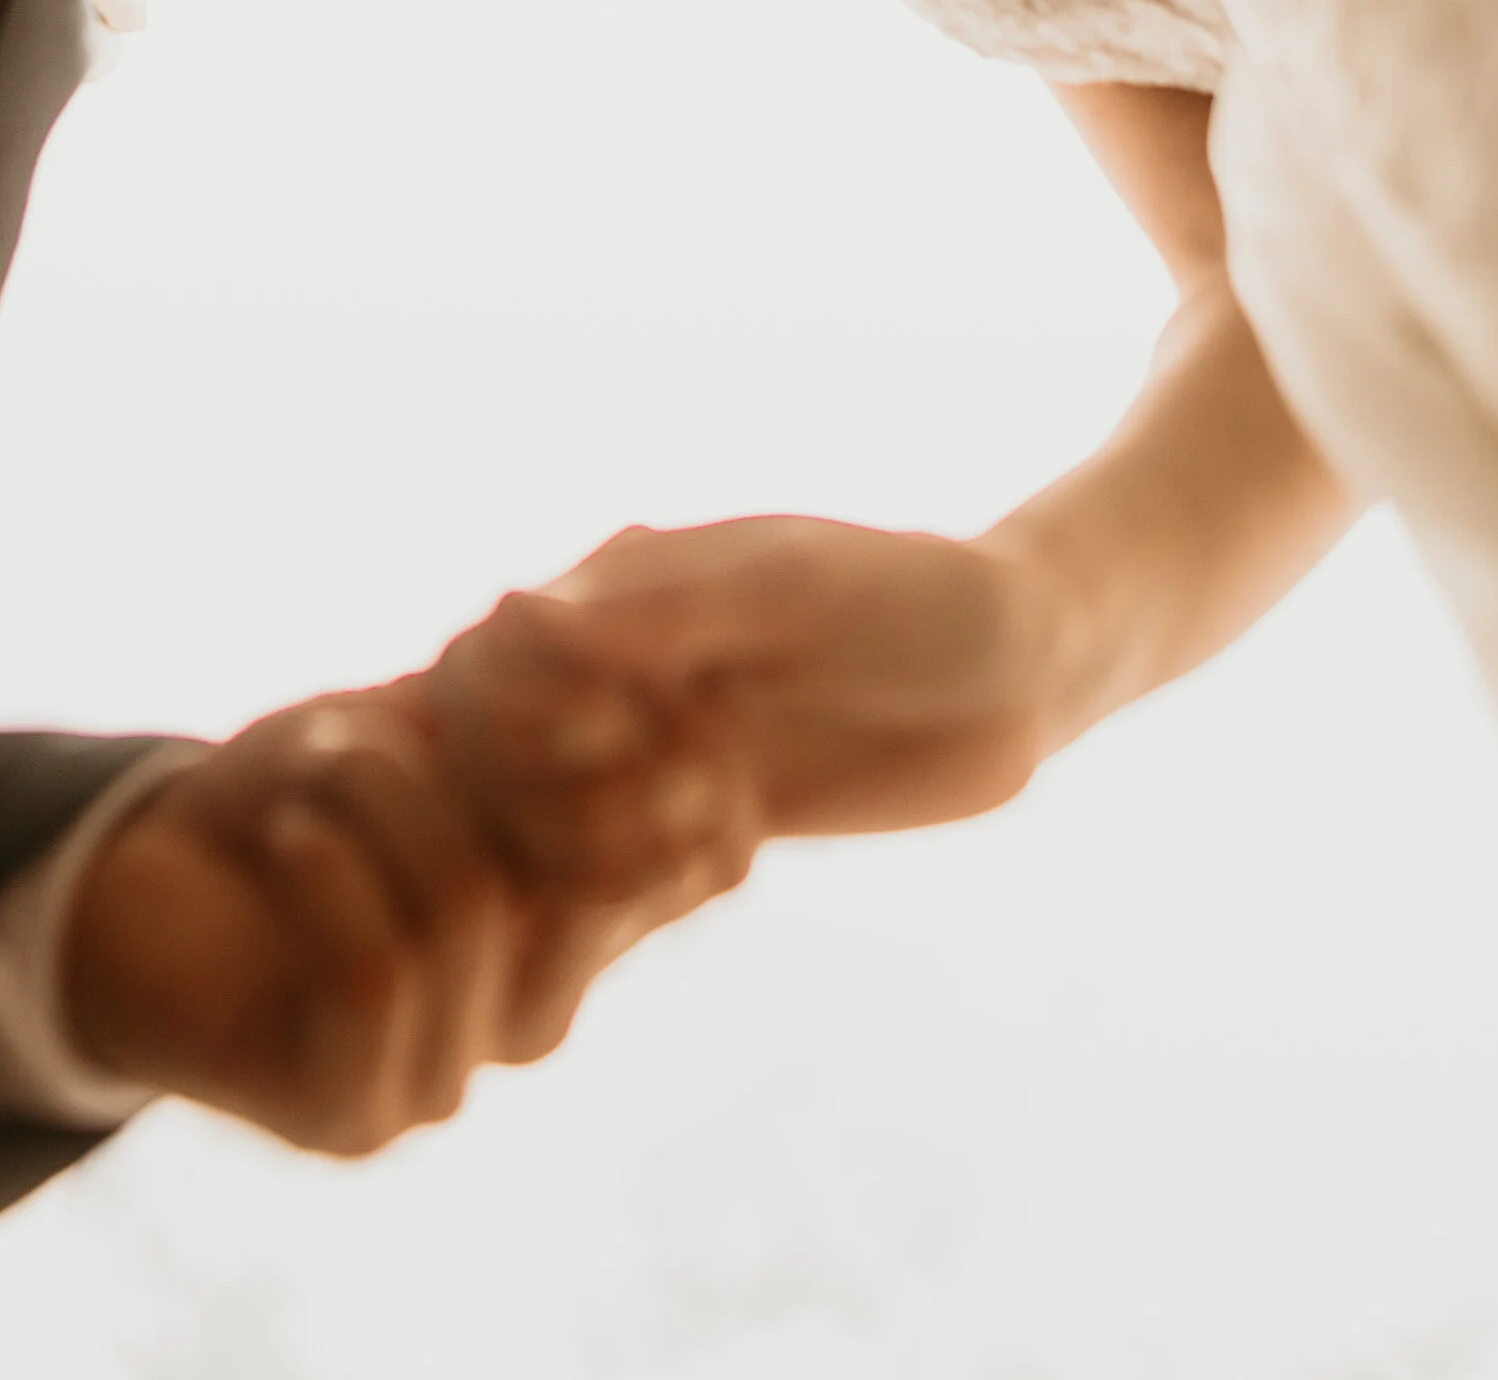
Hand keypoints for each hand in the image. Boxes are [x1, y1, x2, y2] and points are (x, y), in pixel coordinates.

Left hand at [60, 679, 759, 1155]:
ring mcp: (446, 1075)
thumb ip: (523, 701)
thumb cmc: (288, 784)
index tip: (602, 648)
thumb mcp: (419, 714)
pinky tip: (290, 828)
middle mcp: (534, 1010)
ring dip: (385, 794)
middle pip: (597, 873)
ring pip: (470, 906)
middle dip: (510, 754)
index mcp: (575, 916)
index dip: (675, 755)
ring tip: (324, 754)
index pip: (693, 860)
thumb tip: (642, 579)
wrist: (121, 891)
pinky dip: (329, 873)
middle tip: (437, 687)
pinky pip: (374, 975)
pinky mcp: (349, 1112)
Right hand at [434, 515, 1066, 874]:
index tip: (647, 729)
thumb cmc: (915, 599)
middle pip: (483, 766)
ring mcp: (635, 759)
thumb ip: (668, 608)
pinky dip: (638, 910)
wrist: (1015, 676)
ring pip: (527, 846)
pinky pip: (593, 900)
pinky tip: (735, 872)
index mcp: (609, 590)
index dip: (532, 718)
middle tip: (709, 794)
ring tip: (727, 839)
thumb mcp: (802, 587)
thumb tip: (516, 615)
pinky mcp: (677, 838)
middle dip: (581, 803)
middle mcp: (600, 675)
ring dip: (612, 864)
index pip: (482, 662)